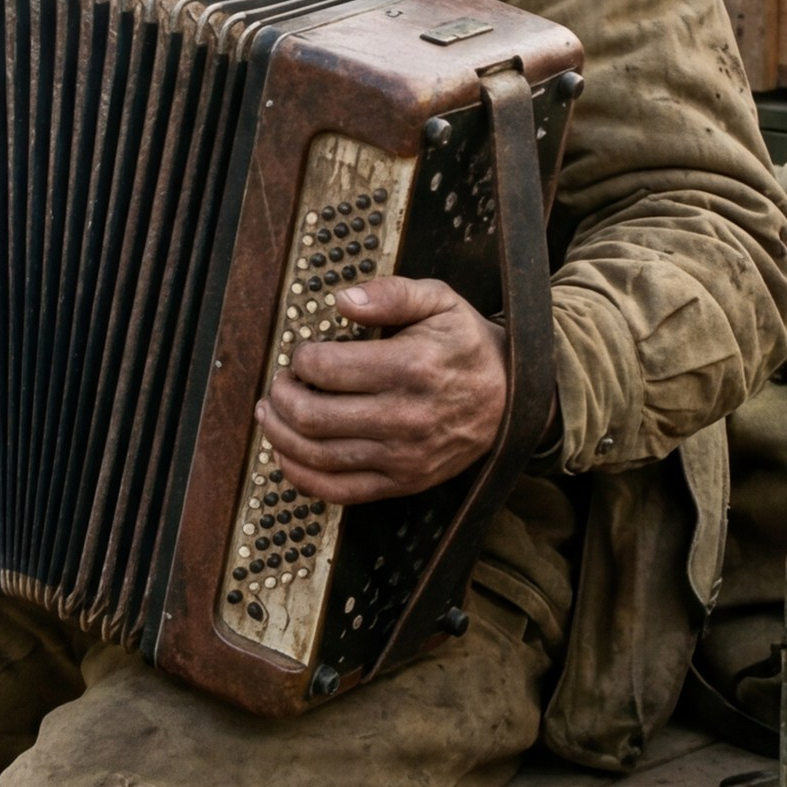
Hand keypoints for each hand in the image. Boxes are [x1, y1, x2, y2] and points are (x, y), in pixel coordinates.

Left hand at [257, 275, 509, 505]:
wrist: (513, 398)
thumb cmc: (468, 346)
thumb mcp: (439, 301)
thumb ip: (391, 294)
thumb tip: (343, 300)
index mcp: (411, 367)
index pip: (327, 369)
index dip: (301, 359)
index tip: (302, 354)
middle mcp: (405, 417)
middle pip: (313, 416)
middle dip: (282, 397)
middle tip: (281, 383)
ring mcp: (403, 457)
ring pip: (318, 456)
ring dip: (280, 435)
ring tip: (272, 414)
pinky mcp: (403, 482)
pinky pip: (339, 492)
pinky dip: (302, 476)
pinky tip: (287, 455)